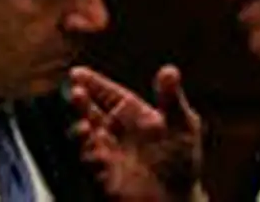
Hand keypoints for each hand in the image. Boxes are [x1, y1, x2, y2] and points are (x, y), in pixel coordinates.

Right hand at [69, 65, 203, 200]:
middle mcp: (116, 130)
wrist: (177, 199)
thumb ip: (171, 98)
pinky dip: (87, 153)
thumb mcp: (183, 125)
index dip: (93, 83)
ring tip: (84, 125)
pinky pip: (89, 161)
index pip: (108, 93)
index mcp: (132, 113)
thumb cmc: (181, 160)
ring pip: (86, 135)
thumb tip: (170, 70)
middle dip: (81, 102)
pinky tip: (91, 149)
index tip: (78, 73)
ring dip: (80, 128)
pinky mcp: (103, 173)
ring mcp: (107, 151)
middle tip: (76, 92)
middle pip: (90, 111)